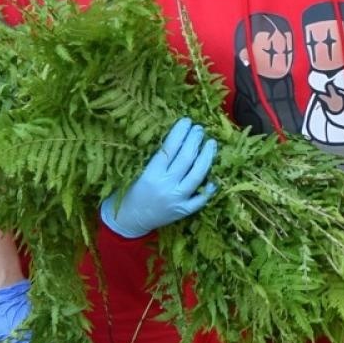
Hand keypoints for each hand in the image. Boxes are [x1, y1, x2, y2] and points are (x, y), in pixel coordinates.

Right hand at [100, 117, 217, 238]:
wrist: (128, 220)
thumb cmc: (130, 192)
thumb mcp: (136, 172)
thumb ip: (155, 160)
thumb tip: (175, 138)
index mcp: (150, 174)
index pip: (169, 149)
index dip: (179, 133)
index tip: (186, 121)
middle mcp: (165, 186)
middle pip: (186, 159)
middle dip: (195, 141)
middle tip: (200, 129)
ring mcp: (176, 200)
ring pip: (197, 175)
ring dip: (206, 157)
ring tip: (211, 144)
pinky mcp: (183, 211)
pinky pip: (200, 199)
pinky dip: (209, 188)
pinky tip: (214, 177)